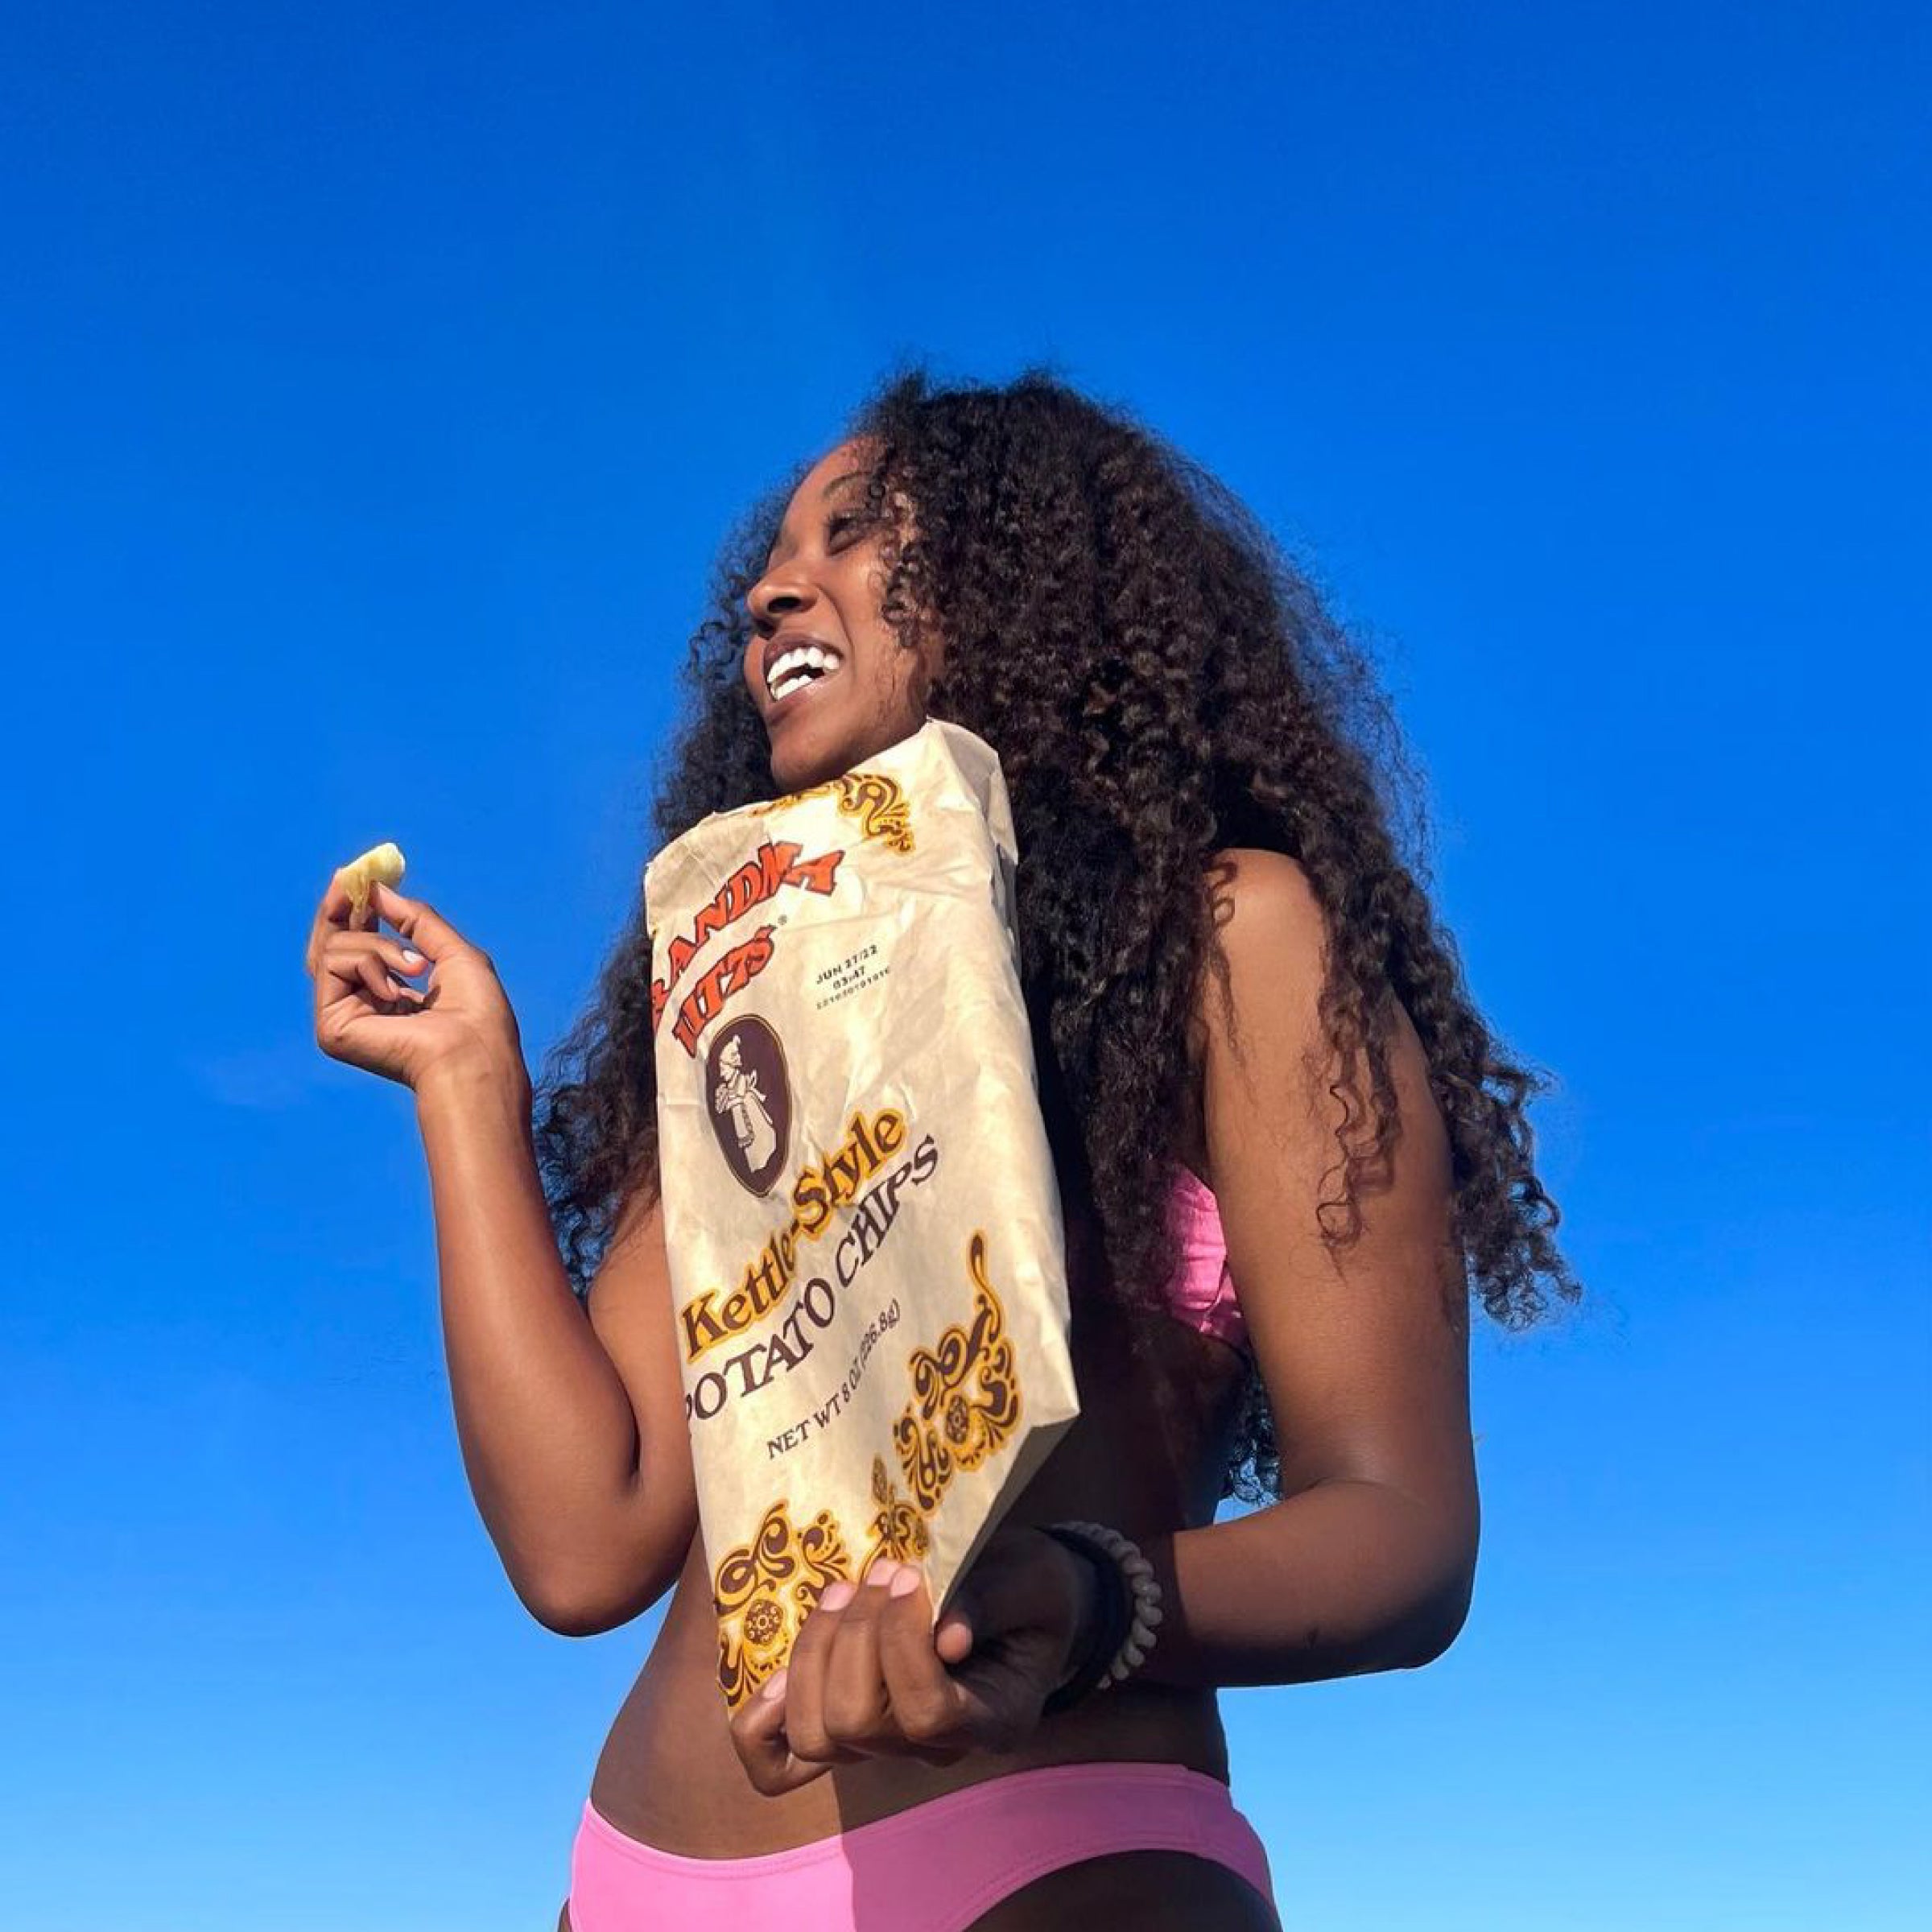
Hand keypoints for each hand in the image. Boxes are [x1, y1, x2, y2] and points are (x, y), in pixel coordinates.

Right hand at [307, 876, 523, 1092]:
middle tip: (349, 877)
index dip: (354, 911)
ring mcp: (343, 1017)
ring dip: (380, 946)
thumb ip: (414, 919)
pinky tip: (397, 991)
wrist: (474, 1051)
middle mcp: (361, 1007)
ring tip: (416, 967)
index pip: (357, 948)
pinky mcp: (330, 1026)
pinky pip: (333, 962)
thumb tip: (376, 889)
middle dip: (340, 909)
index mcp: (389, 998)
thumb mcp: (450, 951)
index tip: (357, 877)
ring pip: (334, 947)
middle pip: (331, 945)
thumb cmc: (476, 1012)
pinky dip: (370, 962)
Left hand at [728, 1525, 1097, 1796]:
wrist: (1021, 1603)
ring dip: (815, 1652)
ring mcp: (883, 1747)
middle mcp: (934, 1751)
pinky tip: (778, 1671)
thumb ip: (994, 1600)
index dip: (900, 1643)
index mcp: (992, 1719)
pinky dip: (763, 1722)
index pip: (925, 1713)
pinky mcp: (843, 1730)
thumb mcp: (1030, 1579)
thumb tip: (947, 1636)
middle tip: (882, 1571)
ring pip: (815, 1737)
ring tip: (845, 1590)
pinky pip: (780, 1766)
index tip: (910, 1575)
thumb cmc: (1028, 1588)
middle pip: (856, 1724)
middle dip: (854, 1635)